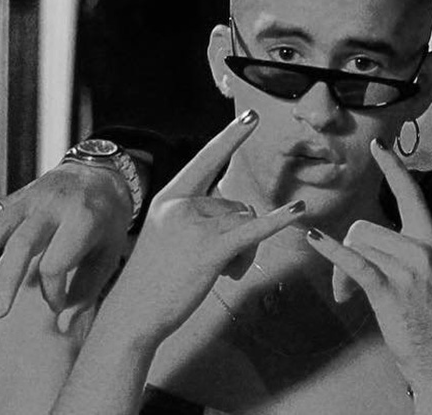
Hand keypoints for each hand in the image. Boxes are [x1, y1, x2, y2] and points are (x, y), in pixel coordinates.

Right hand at [0, 162, 134, 317]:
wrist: (103, 173)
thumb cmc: (109, 220)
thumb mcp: (111, 251)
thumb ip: (88, 288)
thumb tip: (63, 325)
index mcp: (84, 219)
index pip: (58, 262)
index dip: (54, 290)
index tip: (57, 305)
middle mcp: (54, 206)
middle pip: (23, 244)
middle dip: (8, 280)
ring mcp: (32, 199)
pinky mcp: (17, 197)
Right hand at [98, 110, 305, 345]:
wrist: (132, 315)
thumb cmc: (154, 280)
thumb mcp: (169, 236)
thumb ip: (200, 217)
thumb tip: (243, 214)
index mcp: (169, 198)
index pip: (207, 160)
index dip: (232, 137)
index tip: (252, 116)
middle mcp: (181, 206)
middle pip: (236, 205)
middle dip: (240, 236)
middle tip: (224, 267)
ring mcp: (194, 227)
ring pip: (245, 224)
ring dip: (245, 253)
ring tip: (223, 275)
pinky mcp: (209, 250)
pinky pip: (252, 231)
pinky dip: (279, 221)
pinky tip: (299, 211)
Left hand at [307, 139, 431, 411]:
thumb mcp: (425, 281)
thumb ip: (402, 259)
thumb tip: (363, 250)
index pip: (413, 196)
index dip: (394, 169)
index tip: (380, 147)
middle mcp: (422, 250)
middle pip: (366, 228)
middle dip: (347, 252)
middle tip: (346, 285)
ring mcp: (408, 270)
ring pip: (357, 247)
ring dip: (341, 271)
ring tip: (348, 296)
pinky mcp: (391, 290)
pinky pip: (354, 262)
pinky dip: (331, 252)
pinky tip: (315, 241)